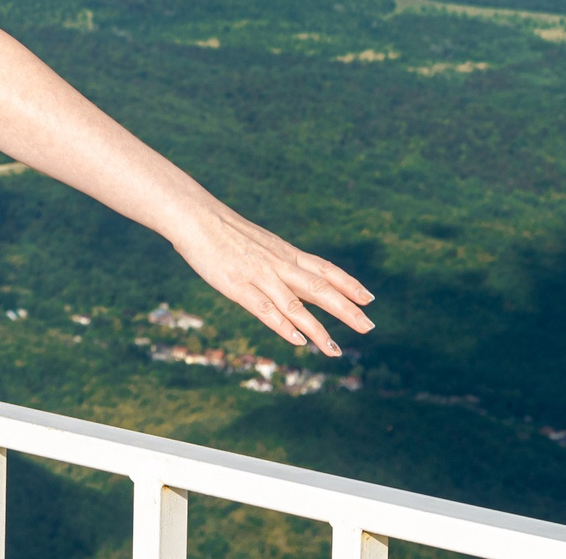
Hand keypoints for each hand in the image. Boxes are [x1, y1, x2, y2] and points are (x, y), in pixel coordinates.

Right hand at [171, 204, 374, 356]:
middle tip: (369, 328)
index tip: (369, 299)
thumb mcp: (258, 242)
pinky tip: (297, 340)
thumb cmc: (223, 229)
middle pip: (319, 289)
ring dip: (317, 329)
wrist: (195, 215)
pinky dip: (283, 325)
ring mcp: (259, 275)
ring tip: (335, 350)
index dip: (348, 284)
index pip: (324, 269)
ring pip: (296, 305)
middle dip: (346, 309)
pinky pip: (265, 309)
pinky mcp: (237, 286)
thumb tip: (291, 274)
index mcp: (284, 252)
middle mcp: (278, 264)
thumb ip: (276, 259)